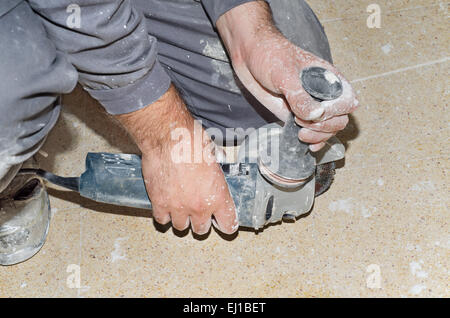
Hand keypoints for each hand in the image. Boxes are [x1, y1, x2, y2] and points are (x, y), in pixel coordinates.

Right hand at [116, 86, 237, 234]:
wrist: (167, 138)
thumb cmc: (191, 142)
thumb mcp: (214, 155)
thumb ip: (216, 167)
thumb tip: (221, 158)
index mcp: (218, 196)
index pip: (228, 224)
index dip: (226, 224)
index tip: (223, 223)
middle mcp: (199, 207)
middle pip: (201, 229)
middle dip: (201, 222)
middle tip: (198, 212)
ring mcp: (178, 208)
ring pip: (181, 227)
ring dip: (181, 219)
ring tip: (181, 209)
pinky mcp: (159, 204)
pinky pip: (162, 219)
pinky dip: (164, 214)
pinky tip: (165, 206)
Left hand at [217, 2, 358, 150]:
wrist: (251, 57)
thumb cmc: (271, 56)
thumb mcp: (285, 74)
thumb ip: (300, 96)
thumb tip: (317, 114)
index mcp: (329, 78)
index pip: (347, 102)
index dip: (336, 111)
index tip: (317, 111)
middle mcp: (324, 94)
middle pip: (340, 120)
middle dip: (324, 127)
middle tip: (301, 122)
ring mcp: (311, 107)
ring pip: (328, 130)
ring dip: (318, 136)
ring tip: (300, 134)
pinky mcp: (297, 116)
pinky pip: (313, 134)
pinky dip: (314, 141)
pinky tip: (307, 146)